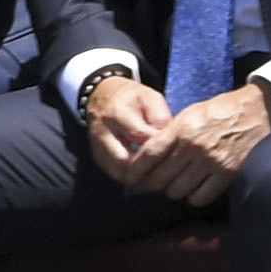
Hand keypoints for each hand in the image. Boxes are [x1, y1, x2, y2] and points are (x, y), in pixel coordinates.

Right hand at [77, 70, 171, 185]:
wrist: (102, 95)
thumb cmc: (132, 98)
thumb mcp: (150, 98)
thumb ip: (160, 118)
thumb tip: (168, 142)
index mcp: (117, 113)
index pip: (139, 136)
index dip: (159, 145)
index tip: (173, 148)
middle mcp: (103, 131)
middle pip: (124, 160)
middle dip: (146, 166)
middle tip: (163, 166)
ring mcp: (97, 145)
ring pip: (117, 171)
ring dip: (138, 175)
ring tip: (154, 171)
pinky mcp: (97, 155)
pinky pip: (113, 173)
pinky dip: (129, 175)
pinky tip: (142, 171)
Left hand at [140, 83, 270, 208]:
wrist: (257, 111)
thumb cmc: (220, 110)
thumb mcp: (190, 114)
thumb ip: (171, 133)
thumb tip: (150, 153)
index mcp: (182, 129)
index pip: (150, 154)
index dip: (137, 169)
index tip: (132, 176)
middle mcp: (195, 147)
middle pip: (161, 176)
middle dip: (153, 182)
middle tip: (154, 182)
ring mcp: (212, 162)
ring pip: (179, 190)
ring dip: (173, 191)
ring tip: (174, 186)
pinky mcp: (229, 173)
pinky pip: (202, 196)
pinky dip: (193, 198)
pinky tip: (193, 192)